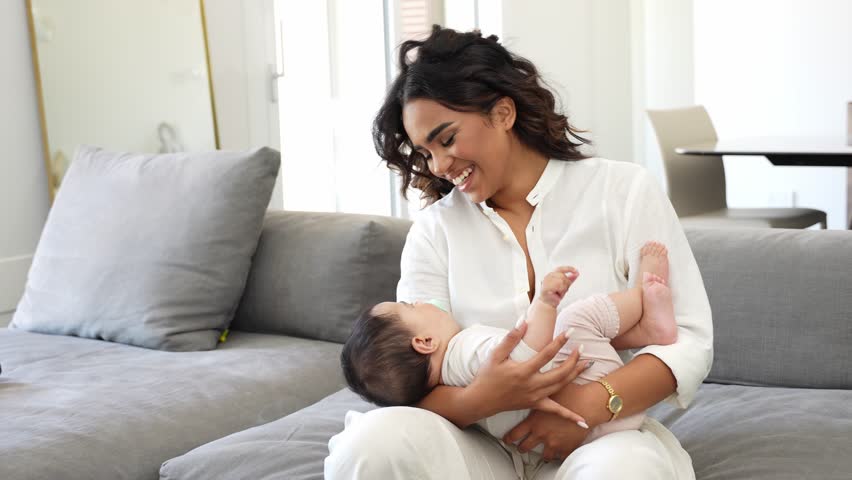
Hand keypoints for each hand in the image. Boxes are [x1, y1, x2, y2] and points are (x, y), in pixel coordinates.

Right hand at [468, 322, 590, 418]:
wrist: (481, 400)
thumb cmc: (487, 376)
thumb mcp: (496, 355)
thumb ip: (510, 338)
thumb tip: (524, 322)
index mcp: (523, 371)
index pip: (546, 354)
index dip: (560, 342)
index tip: (570, 332)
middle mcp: (532, 385)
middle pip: (560, 372)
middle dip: (574, 359)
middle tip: (582, 348)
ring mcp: (535, 397)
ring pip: (561, 386)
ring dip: (575, 375)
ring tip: (587, 363)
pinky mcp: (535, 405)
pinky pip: (555, 411)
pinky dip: (570, 416)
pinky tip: (583, 422)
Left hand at [503, 382, 599, 461]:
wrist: (587, 404)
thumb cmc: (569, 395)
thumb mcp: (549, 392)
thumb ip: (537, 392)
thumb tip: (527, 383)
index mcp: (534, 421)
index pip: (516, 433)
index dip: (509, 437)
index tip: (506, 439)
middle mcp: (541, 433)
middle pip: (526, 446)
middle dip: (522, 448)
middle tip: (519, 448)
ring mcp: (553, 442)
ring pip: (544, 455)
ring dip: (542, 454)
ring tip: (541, 454)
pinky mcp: (566, 447)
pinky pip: (560, 456)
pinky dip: (559, 455)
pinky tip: (558, 454)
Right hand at [539, 266, 577, 306]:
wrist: (549, 303)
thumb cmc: (555, 295)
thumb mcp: (564, 286)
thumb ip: (570, 279)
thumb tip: (576, 274)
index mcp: (552, 274)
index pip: (561, 269)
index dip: (569, 269)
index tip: (576, 271)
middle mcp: (548, 276)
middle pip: (563, 276)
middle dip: (566, 284)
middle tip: (562, 290)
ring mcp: (546, 281)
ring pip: (561, 281)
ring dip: (563, 289)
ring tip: (558, 292)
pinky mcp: (546, 287)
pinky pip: (558, 286)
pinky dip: (560, 291)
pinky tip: (556, 294)